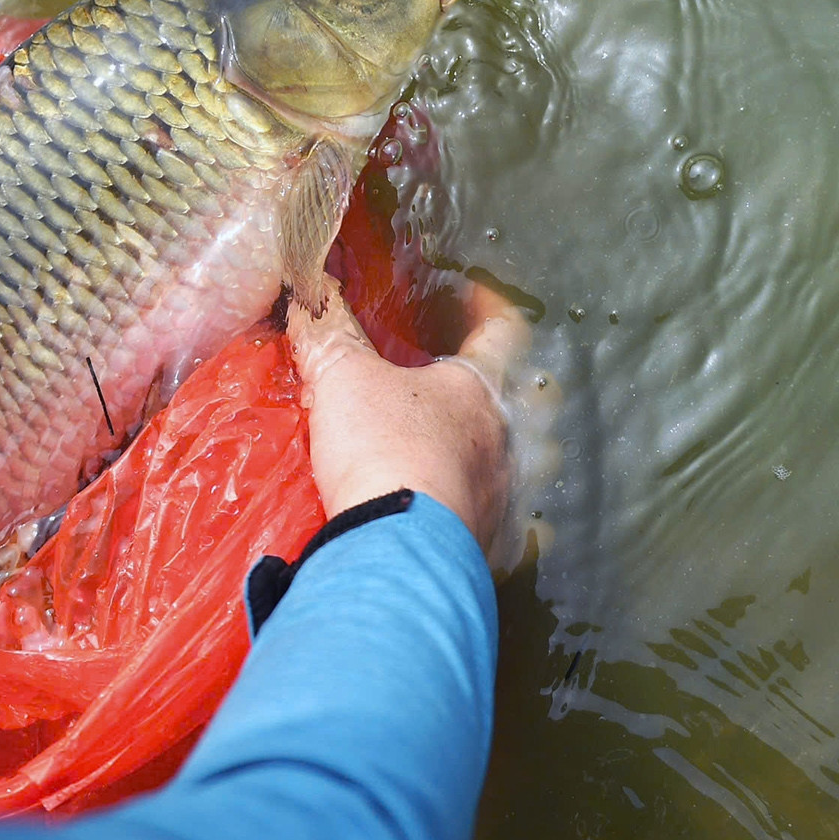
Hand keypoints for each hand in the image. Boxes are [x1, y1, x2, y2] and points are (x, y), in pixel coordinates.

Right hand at [287, 279, 521, 549]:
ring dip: (505, 455)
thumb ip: (330, 337)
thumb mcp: (343, 379)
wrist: (397, 544)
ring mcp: (505, 493)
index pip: (503, 330)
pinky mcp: (494, 542)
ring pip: (522, 463)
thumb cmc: (382, 446)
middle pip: (528, 399)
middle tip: (481, 383)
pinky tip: (477, 518)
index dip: (490, 306)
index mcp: (478, 388)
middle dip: (510, 388)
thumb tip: (310, 297)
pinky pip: (513, 526)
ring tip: (478, 453)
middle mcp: (505, 438)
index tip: (476, 295)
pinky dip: (501, 520)